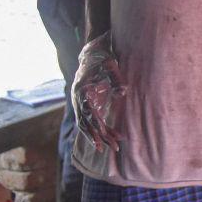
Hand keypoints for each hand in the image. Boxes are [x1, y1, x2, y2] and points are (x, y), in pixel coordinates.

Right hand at [72, 33, 125, 152]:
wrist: (93, 52)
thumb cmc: (102, 58)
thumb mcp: (110, 65)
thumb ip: (116, 78)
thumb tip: (123, 91)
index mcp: (82, 91)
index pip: (87, 112)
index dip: (95, 125)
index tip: (103, 136)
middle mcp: (78, 99)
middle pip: (86, 123)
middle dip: (99, 137)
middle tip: (112, 148)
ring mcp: (81, 102)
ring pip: (87, 124)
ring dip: (99, 136)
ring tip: (113, 147)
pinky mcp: (87, 103)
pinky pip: (91, 119)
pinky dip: (100, 129)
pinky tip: (110, 136)